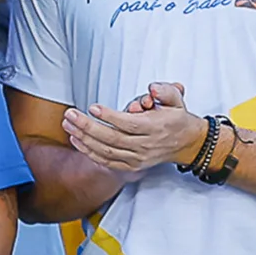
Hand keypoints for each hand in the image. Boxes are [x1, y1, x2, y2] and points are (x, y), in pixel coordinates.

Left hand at [63, 81, 205, 175]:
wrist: (188, 143)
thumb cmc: (177, 119)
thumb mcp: (177, 100)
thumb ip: (166, 91)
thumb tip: (152, 89)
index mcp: (156, 127)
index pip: (129, 124)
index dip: (109, 117)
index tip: (93, 107)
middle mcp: (146, 145)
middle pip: (112, 138)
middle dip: (88, 126)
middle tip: (70, 114)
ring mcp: (137, 158)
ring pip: (106, 151)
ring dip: (83, 138)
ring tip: (68, 124)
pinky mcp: (131, 165)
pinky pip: (107, 161)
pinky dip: (89, 152)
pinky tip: (75, 140)